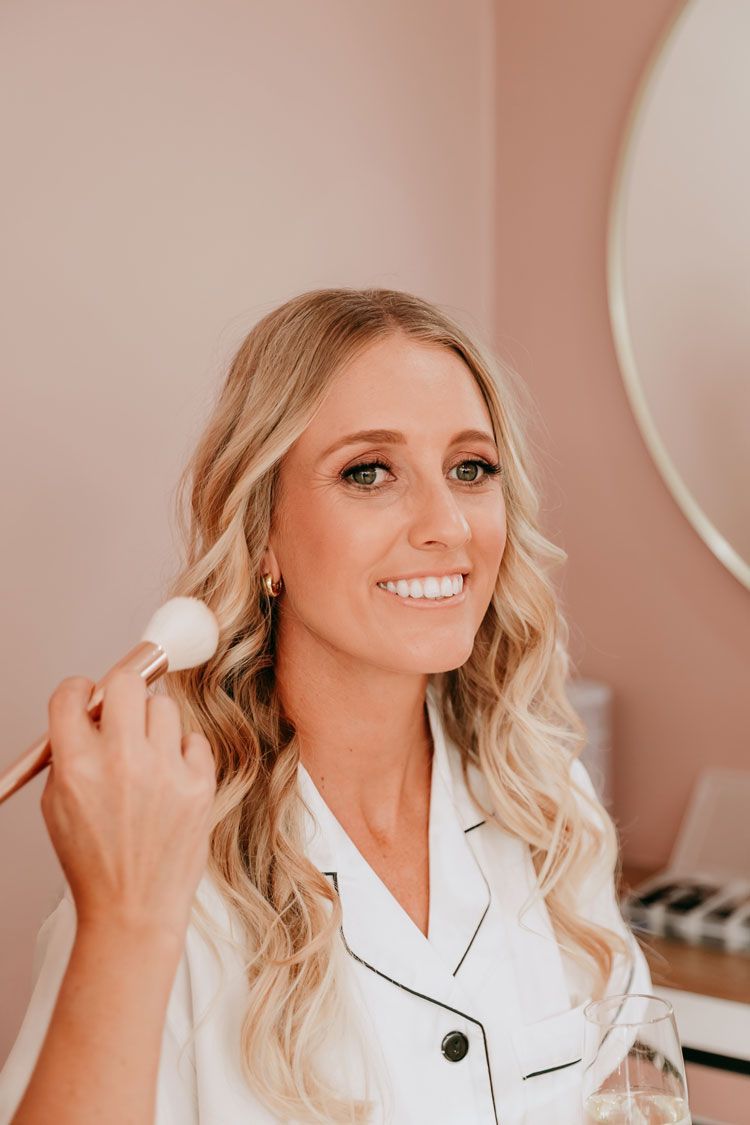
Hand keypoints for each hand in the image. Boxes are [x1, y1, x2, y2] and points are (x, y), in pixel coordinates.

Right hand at [40, 670, 216, 943]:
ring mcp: (164, 771)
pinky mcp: (199, 784)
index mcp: (77, 766)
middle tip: (122, 712)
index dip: (78, 691)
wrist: (133, 910)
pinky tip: (170, 781)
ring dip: (153, 725)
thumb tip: (91, 710)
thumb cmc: (94, 861)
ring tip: (147, 758)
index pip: (72, 695)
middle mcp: (121, 761)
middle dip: (121, 692)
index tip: (86, 697)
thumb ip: (70, 753)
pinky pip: (194, 739)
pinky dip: (183, 754)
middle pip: (127, 682)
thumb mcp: (57, 806)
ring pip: (164, 706)